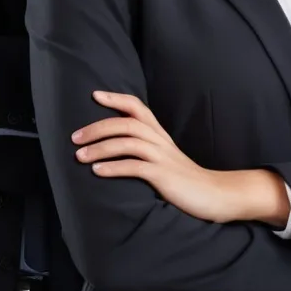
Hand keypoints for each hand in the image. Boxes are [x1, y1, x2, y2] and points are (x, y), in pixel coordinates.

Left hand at [71, 92, 290, 224]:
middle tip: (74, 137)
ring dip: (99, 147)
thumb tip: (118, 148)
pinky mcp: (164, 176)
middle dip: (97, 127)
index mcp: (160, 134)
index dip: (115, 98)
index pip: (136, 107)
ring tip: (79, 156)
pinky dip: (113, 168)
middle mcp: (160, 141)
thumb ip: (146, 150)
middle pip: (126, 122)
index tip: (94, 94)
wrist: (217, 195)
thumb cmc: (186, 180)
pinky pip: (135, 167)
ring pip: (127, 142)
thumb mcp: (166, 159)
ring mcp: (163, 158)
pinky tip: (98, 172)